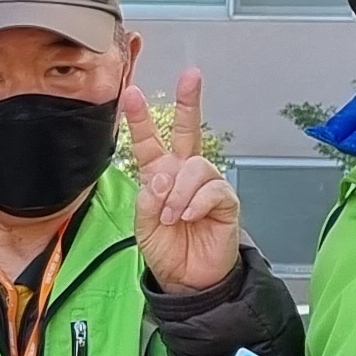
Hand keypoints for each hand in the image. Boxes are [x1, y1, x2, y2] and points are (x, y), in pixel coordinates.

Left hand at [124, 69, 241, 294]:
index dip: (140, 119)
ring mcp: (206, 185)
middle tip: (191, 76)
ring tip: (172, 217)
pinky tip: (187, 217)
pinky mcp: (225, 200)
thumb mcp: (144, 226)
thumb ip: (148, 199)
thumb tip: (162, 175)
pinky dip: (194, 203)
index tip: (130, 92)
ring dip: (178, 193)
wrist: (188, 279)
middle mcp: (184, 174)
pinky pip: (212, 189)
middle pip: (188, 131)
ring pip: (194, 167)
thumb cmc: (167, 250)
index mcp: (160, 175)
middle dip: (189, 102)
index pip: (149, 142)